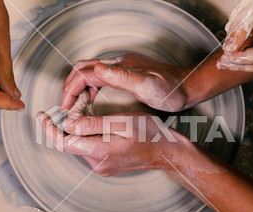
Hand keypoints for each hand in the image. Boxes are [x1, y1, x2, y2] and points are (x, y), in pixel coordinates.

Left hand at [37, 111, 189, 176]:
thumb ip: (92, 124)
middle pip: (69, 142)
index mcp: (99, 152)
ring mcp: (101, 166)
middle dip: (67, 121)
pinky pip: (88, 147)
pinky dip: (87, 133)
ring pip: (78, 143)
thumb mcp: (122, 122)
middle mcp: (97, 164)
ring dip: (78, 126)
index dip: (48, 128)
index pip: (62, 142)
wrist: (168, 151)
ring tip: (89, 106)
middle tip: (78, 102)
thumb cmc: (149, 133)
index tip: (42, 115)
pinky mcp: (106, 164)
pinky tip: (96, 120)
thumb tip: (67, 124)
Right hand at [60, 53, 193, 112]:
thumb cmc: (170, 89)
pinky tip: (93, 101)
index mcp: (119, 66)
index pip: (84, 74)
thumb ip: (122, 77)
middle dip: (70, 87)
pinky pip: (101, 79)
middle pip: (83, 70)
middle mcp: (118, 64)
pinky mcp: (127, 75)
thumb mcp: (146, 85)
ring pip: (90, 74)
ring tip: (75, 106)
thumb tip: (97, 69)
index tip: (65, 107)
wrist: (187, 87)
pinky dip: (91, 89)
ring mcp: (122, 68)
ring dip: (79, 88)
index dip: (71, 90)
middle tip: (65, 107)